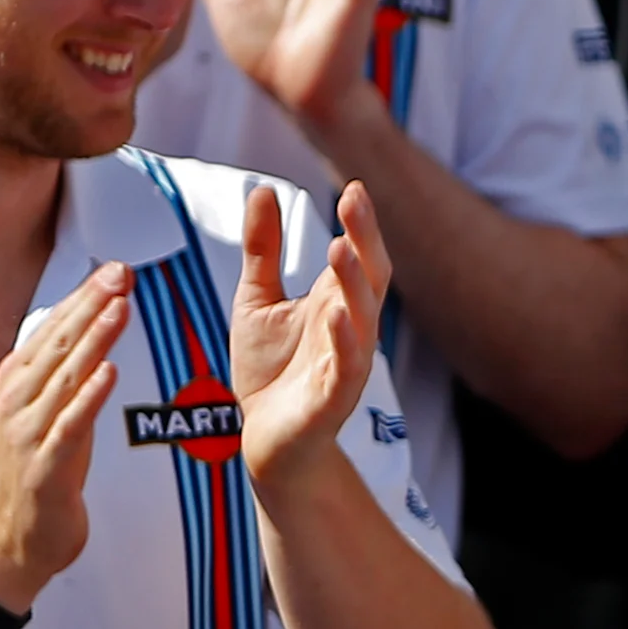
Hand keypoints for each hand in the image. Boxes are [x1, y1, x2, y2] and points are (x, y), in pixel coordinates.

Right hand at [0, 263, 129, 612]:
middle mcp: (21, 400)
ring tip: (118, 307)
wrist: (15, 534)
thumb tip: (95, 330)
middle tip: (119, 272)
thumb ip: (70, 374)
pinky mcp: (47, 464)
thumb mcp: (56, 412)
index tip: (113, 268)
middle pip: (59, 344)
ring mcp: (31, 431)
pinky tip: (108, 372)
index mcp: (22, 383)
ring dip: (93, 340)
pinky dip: (89, 397)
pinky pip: (70, 425)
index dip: (83, 298)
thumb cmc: (44, 468)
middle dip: (90, 305)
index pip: (55, 330)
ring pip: (65, 377)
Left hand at [231, 182, 388, 487]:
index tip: (352, 188)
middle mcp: (350, 329)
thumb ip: (263, 249)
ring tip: (341, 249)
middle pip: (369, 278)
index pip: (359, 256)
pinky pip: (347, 369)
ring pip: (363, 320)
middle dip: (365, 240)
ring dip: (356, 285)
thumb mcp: (258, 298)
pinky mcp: (334, 400)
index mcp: (337, 303)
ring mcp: (346, 364)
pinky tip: (339, 317)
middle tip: (354, 201)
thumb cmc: (269, 372)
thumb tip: (262, 191)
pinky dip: (346, 343)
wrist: (265, 440)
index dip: (360, 224)